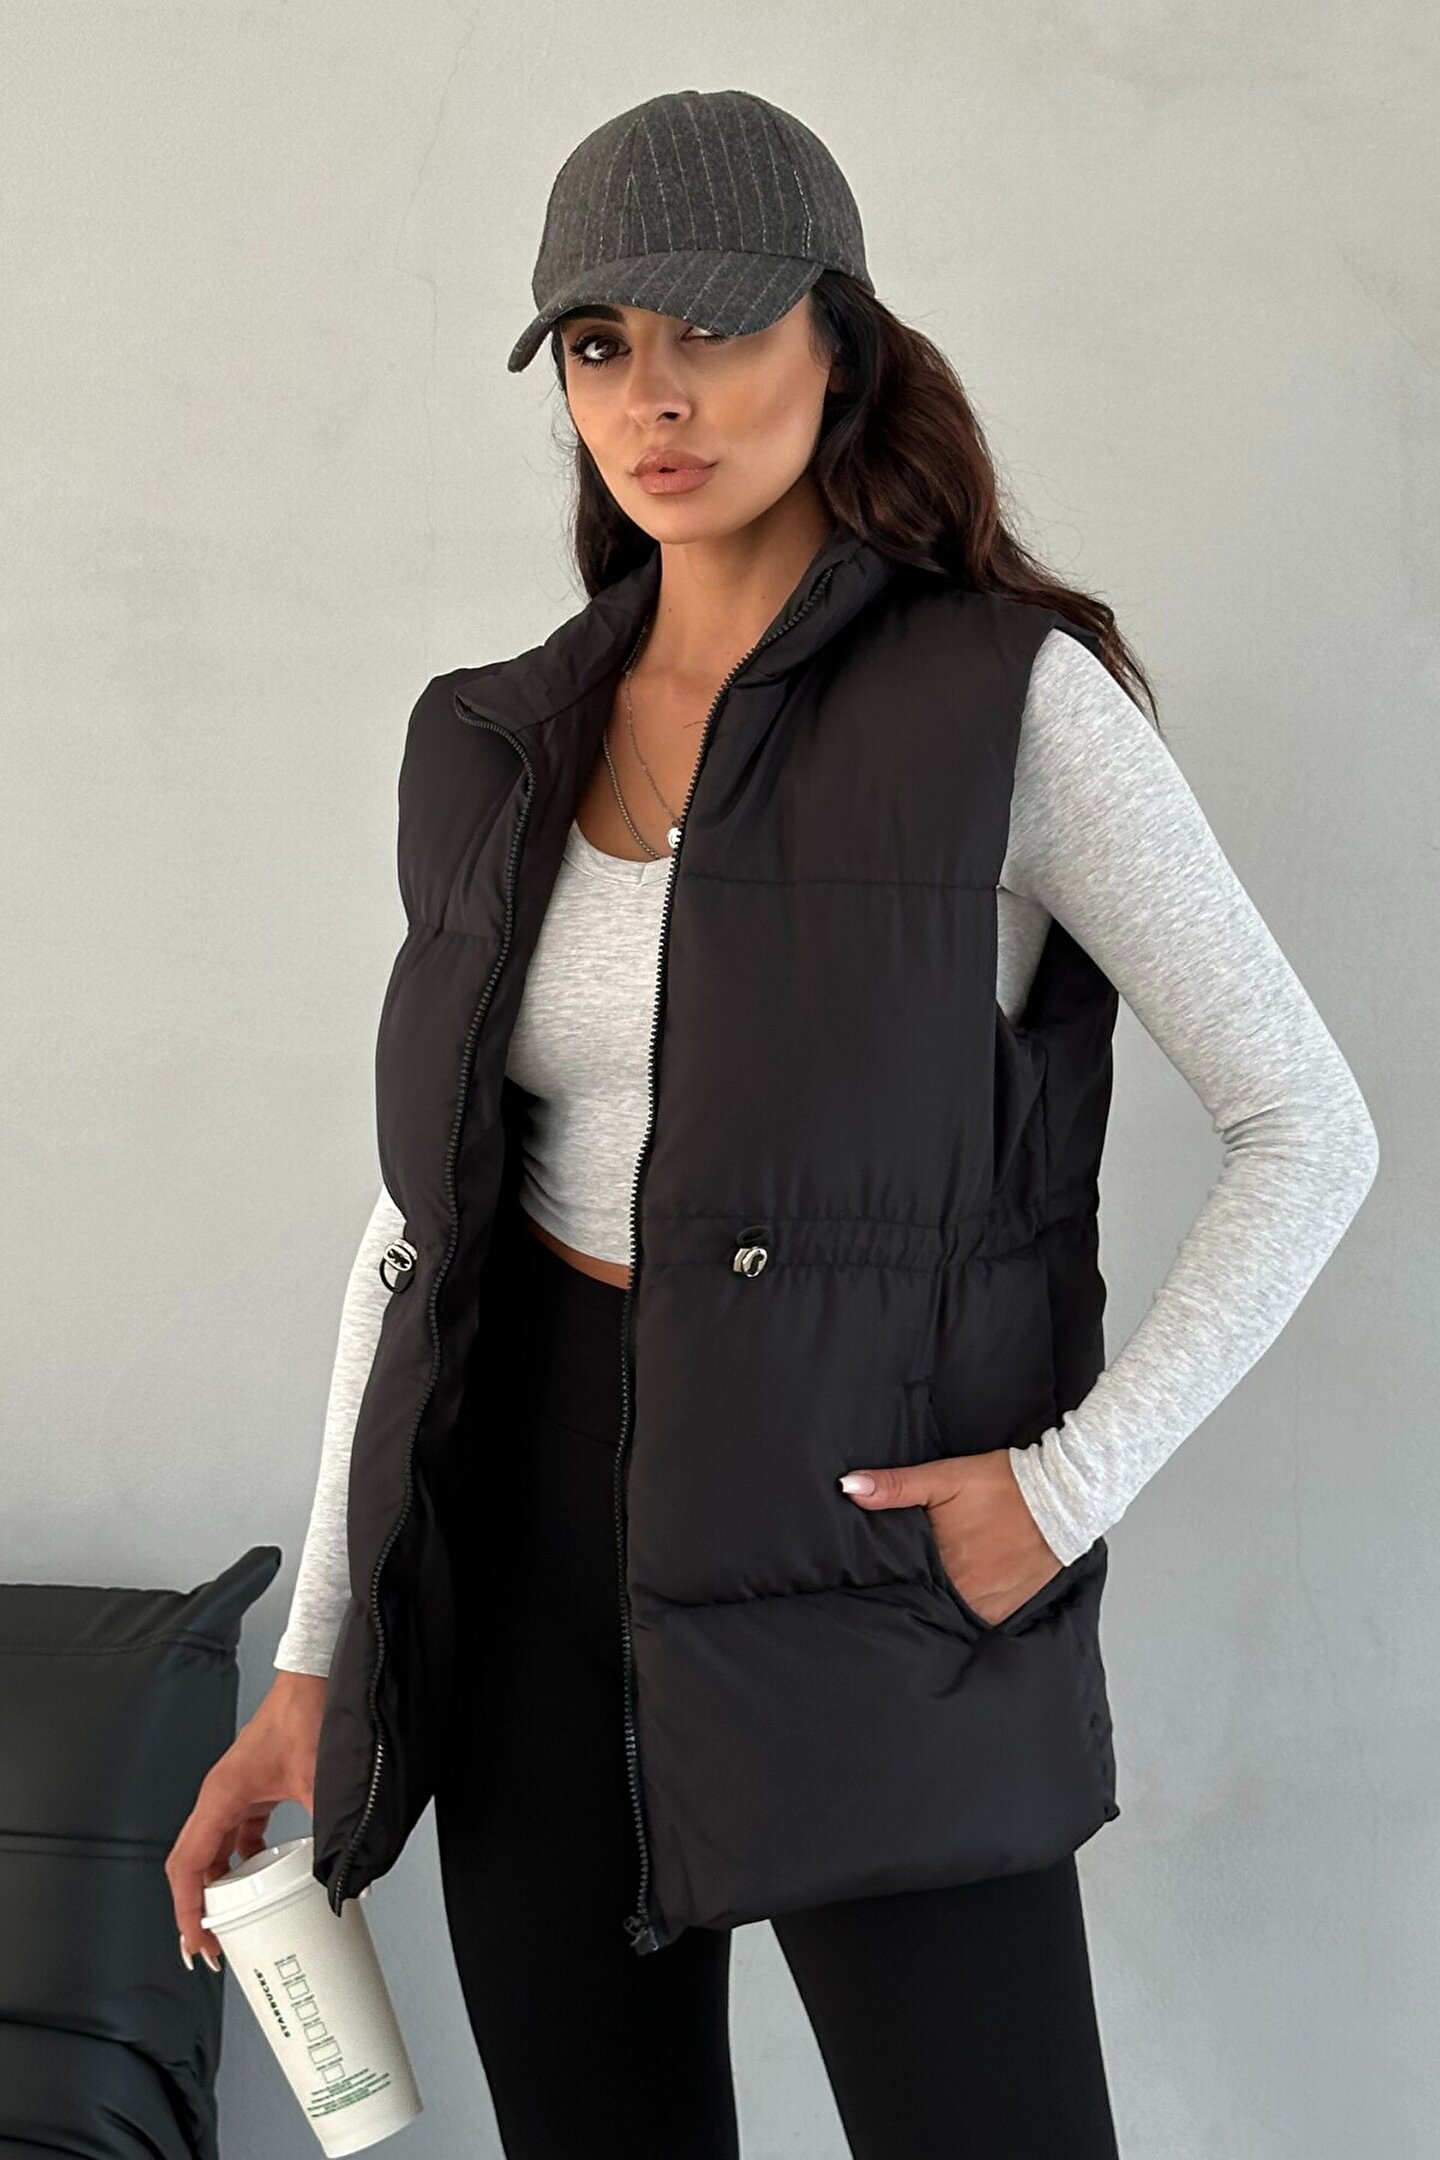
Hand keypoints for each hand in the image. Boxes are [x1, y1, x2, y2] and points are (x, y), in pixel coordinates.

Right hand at [164, 1669, 327, 1971]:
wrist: (316, 1675)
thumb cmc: (308, 1712)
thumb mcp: (319, 1782)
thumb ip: (332, 1831)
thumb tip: (344, 1877)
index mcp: (222, 1795)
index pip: (187, 1864)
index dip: (187, 1909)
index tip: (196, 1942)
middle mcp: (220, 1795)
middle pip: (193, 1864)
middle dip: (197, 1909)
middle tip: (212, 1948)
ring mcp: (235, 1792)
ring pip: (214, 1851)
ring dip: (219, 1889)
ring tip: (233, 1924)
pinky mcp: (254, 1789)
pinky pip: (238, 1836)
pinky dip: (244, 1863)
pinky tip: (266, 1878)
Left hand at [838, 1449, 1060, 1625]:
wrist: (1063, 1496)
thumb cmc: (1003, 1485)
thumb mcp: (944, 1478)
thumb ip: (895, 1486)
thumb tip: (849, 1487)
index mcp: (943, 1565)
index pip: (903, 1585)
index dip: (888, 1583)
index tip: (874, 1583)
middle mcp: (965, 1592)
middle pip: (927, 1601)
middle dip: (915, 1594)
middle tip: (902, 1586)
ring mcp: (991, 1605)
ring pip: (954, 1613)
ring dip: (943, 1605)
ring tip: (934, 1591)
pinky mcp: (1012, 1609)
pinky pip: (982, 1620)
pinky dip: (971, 1610)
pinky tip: (964, 1594)